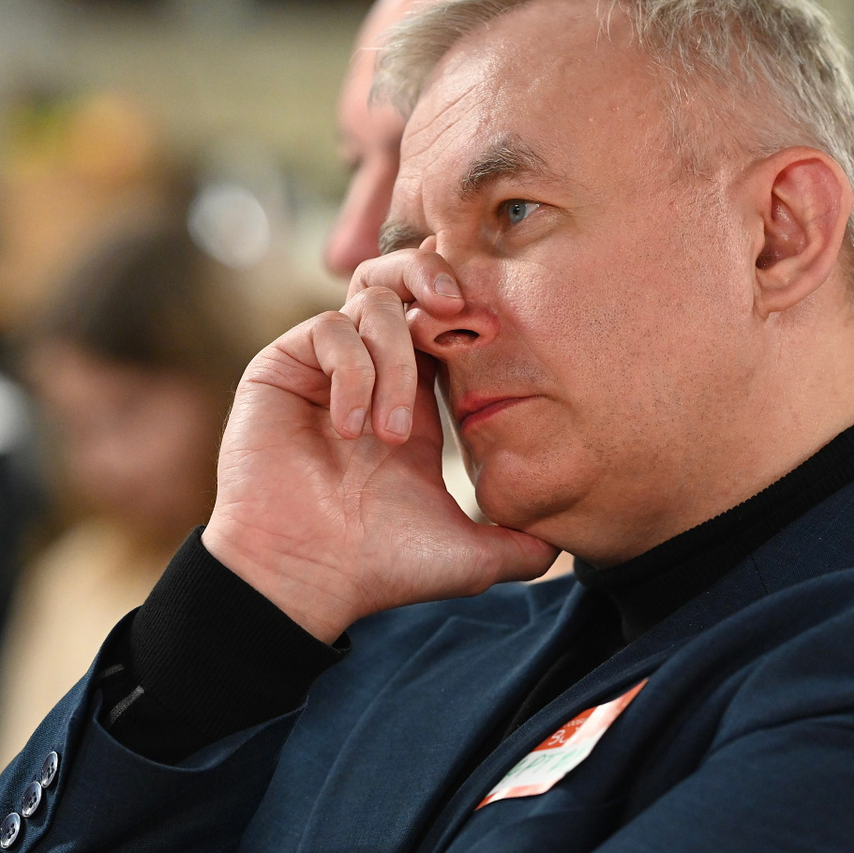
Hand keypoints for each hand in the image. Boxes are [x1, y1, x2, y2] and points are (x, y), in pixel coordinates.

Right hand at [203, 247, 556, 641]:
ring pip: (370, 299)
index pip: (441, 318)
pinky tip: (350, 428)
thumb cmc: (380, 568)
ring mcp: (322, 366)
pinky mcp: (282, 368)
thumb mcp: (472, 554)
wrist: (306, 580)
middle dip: (430, 272)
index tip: (493, 328)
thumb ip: (522, 543)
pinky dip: (351, 371)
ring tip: (391, 433)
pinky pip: (328, 329)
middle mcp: (367, 371)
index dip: (468, 307)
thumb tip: (571, 545)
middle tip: (455, 306)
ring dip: (394, 359)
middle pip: (399, 277)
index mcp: (413, 398)